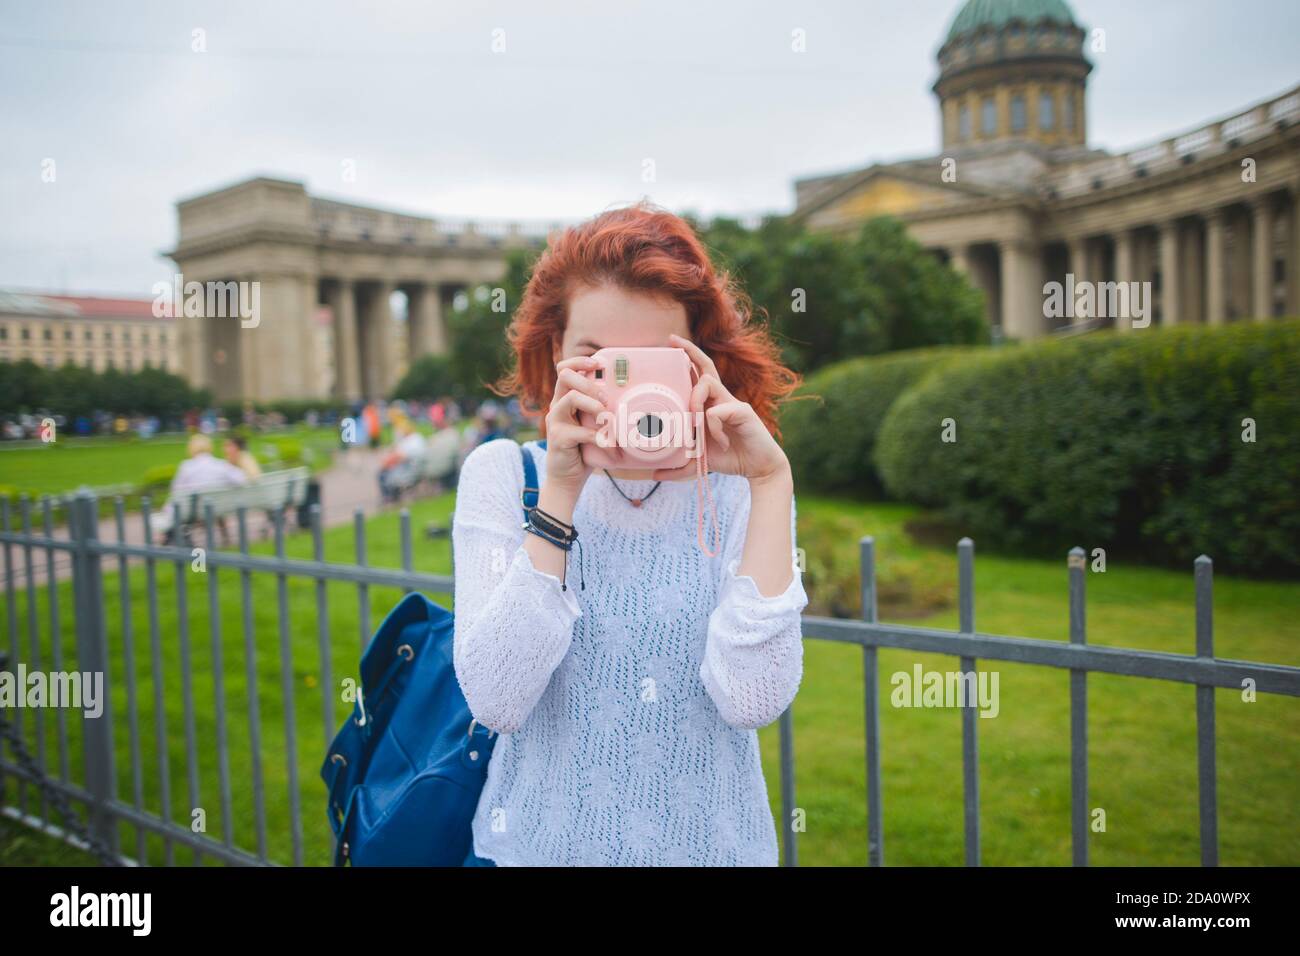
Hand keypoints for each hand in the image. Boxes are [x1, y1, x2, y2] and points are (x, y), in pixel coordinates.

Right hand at [541, 355, 605, 494]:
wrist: (567, 479)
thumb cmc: (584, 450)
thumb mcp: (594, 426)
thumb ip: (602, 411)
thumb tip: (631, 398)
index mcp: (564, 400)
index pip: (564, 369)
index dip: (579, 361)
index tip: (598, 363)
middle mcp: (557, 406)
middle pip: (564, 376)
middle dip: (589, 382)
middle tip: (605, 397)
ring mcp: (555, 421)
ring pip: (571, 398)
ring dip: (594, 405)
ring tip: (606, 418)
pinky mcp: (557, 438)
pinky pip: (579, 431)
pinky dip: (598, 436)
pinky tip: (608, 443)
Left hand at [651, 333, 790, 486]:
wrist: (759, 468)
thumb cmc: (730, 458)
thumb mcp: (698, 463)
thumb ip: (678, 466)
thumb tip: (652, 474)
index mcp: (709, 405)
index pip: (696, 376)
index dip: (685, 359)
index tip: (669, 345)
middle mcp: (720, 399)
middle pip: (705, 367)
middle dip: (688, 351)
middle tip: (671, 340)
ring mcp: (731, 403)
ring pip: (708, 383)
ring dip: (694, 400)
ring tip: (694, 423)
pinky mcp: (742, 412)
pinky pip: (717, 411)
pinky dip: (713, 427)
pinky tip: (720, 441)